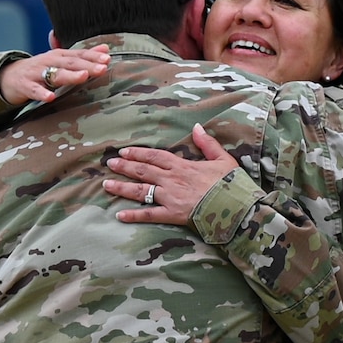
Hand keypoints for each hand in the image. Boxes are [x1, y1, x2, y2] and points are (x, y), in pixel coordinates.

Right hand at [0, 45, 110, 104]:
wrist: (8, 76)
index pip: (79, 55)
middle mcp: (49, 61)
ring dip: (69, 75)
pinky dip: (41, 93)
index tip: (108, 59)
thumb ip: (83, 56)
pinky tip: (50, 97)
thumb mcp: (61, 61)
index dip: (93, 57)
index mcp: (59, 55)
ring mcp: (36, 73)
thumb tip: (105, 48)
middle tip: (102, 68)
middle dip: (87, 65)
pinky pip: (34, 89)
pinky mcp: (24, 85)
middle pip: (71, 63)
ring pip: (54, 74)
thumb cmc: (40, 69)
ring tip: (83, 76)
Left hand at [104, 123, 238, 225]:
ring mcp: (171, 198)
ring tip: (106, 185)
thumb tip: (196, 127)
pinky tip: (119, 216)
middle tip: (109, 164)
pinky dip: (134, 215)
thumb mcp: (222, 158)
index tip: (124, 151)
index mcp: (183, 166)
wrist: (236, 207)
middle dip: (125, 167)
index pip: (155, 156)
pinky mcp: (173, 215)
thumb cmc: (231, 184)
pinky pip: (150, 215)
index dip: (138, 153)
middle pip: (143, 171)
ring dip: (122, 187)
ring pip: (141, 191)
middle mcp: (172, 180)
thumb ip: (207, 143)